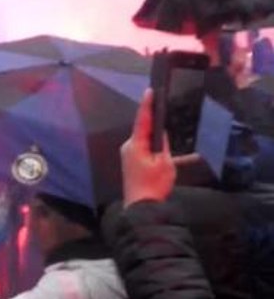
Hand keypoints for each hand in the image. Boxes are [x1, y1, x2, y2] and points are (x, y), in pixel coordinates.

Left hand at [121, 89, 175, 204]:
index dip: (147, 105)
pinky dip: (156, 149)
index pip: (142, 120)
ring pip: (145, 140)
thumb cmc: (154, 184)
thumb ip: (162, 144)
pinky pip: (145, 150)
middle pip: (143, 129)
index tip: (150, 91)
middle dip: (154, 122)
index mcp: (135, 144)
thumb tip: (160, 132)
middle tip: (164, 108)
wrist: (141, 207)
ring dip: (157, 137)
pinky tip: (169, 152)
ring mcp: (128, 155)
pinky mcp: (131, 162)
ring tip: (168, 130)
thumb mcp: (164, 162)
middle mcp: (128, 147)